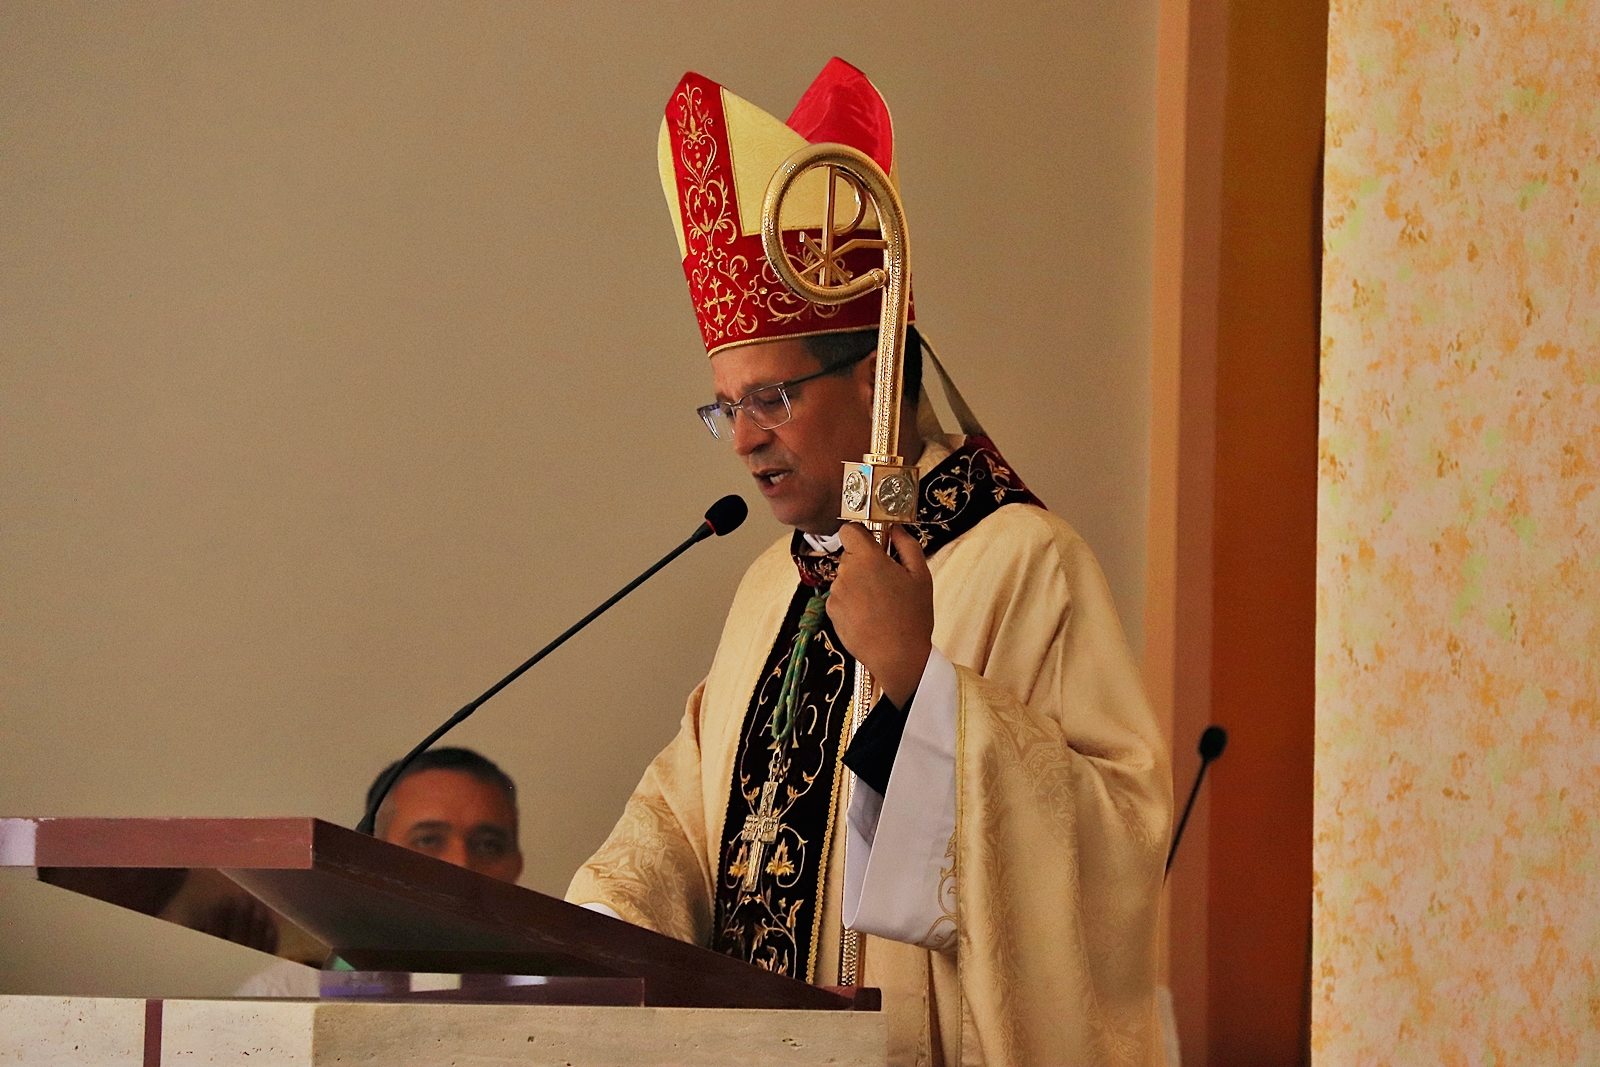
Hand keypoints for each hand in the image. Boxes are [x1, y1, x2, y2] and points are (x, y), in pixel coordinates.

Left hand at [829, 523, 933, 707]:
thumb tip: (896, 527)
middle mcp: (846, 573)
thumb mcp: (921, 575)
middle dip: (865, 564)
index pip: (849, 530)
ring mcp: (836, 593)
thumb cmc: (913, 617)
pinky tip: (870, 617)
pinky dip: (852, 603)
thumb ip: (907, 544)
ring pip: (846, 578)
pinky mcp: (831, 612)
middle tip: (887, 582)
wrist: (898, 657)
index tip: (874, 545)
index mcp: (868, 559)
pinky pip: (841, 598)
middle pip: (850, 556)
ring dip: (859, 585)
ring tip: (881, 605)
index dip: (861, 534)